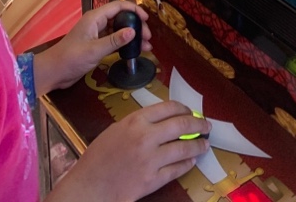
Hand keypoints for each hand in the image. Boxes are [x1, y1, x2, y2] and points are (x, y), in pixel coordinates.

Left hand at [33, 1, 151, 94]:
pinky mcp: (96, 45)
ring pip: (119, 30)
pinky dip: (124, 45)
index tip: (146, 19)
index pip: (118, 6)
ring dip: (132, 36)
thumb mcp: (94, 50)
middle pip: (120, 18)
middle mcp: (97, 23)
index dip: (133, 10)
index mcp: (95, 18)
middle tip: (147, 37)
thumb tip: (134, 31)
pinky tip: (133, 52)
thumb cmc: (71, 58)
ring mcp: (96, 34)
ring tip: (146, 46)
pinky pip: (114, 41)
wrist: (54, 72)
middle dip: (136, 25)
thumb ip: (114, 41)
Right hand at [47, 101, 210, 201]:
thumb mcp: (116, 130)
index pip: (169, 108)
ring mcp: (151, 160)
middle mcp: (146, 137)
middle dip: (198, 125)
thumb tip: (162, 121)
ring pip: (184, 149)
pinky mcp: (153, 180)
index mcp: (135, 120)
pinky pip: (177, 169)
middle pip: (182, 126)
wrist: (90, 186)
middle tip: (206, 126)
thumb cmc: (98, 157)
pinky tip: (191, 161)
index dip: (184, 108)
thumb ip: (139, 123)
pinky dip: (187, 164)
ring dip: (198, 146)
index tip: (190, 111)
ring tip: (204, 144)